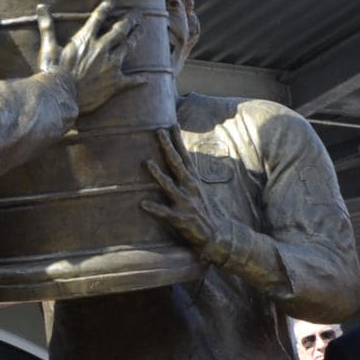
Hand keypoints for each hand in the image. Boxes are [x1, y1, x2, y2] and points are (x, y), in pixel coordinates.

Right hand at [36, 0, 143, 114]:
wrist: (60, 96)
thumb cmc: (52, 72)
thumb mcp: (48, 47)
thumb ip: (47, 26)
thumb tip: (41, 6)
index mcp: (86, 39)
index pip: (99, 16)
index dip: (108, 5)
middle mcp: (102, 49)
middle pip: (120, 29)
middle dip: (130, 19)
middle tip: (138, 14)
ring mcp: (111, 65)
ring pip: (128, 47)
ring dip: (136, 37)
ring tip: (142, 30)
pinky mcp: (115, 83)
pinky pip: (131, 80)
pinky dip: (139, 79)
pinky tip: (146, 78)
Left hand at [138, 127, 245, 261]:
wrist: (217, 235)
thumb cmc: (203, 210)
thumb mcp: (196, 189)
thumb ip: (186, 175)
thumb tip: (176, 161)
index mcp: (193, 180)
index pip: (184, 156)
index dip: (178, 140)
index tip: (171, 125)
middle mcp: (189, 187)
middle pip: (176, 163)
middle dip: (167, 147)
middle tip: (158, 131)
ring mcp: (185, 202)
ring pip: (169, 185)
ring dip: (157, 174)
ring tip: (146, 162)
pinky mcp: (180, 218)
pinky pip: (165, 212)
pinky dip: (154, 208)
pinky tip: (143, 204)